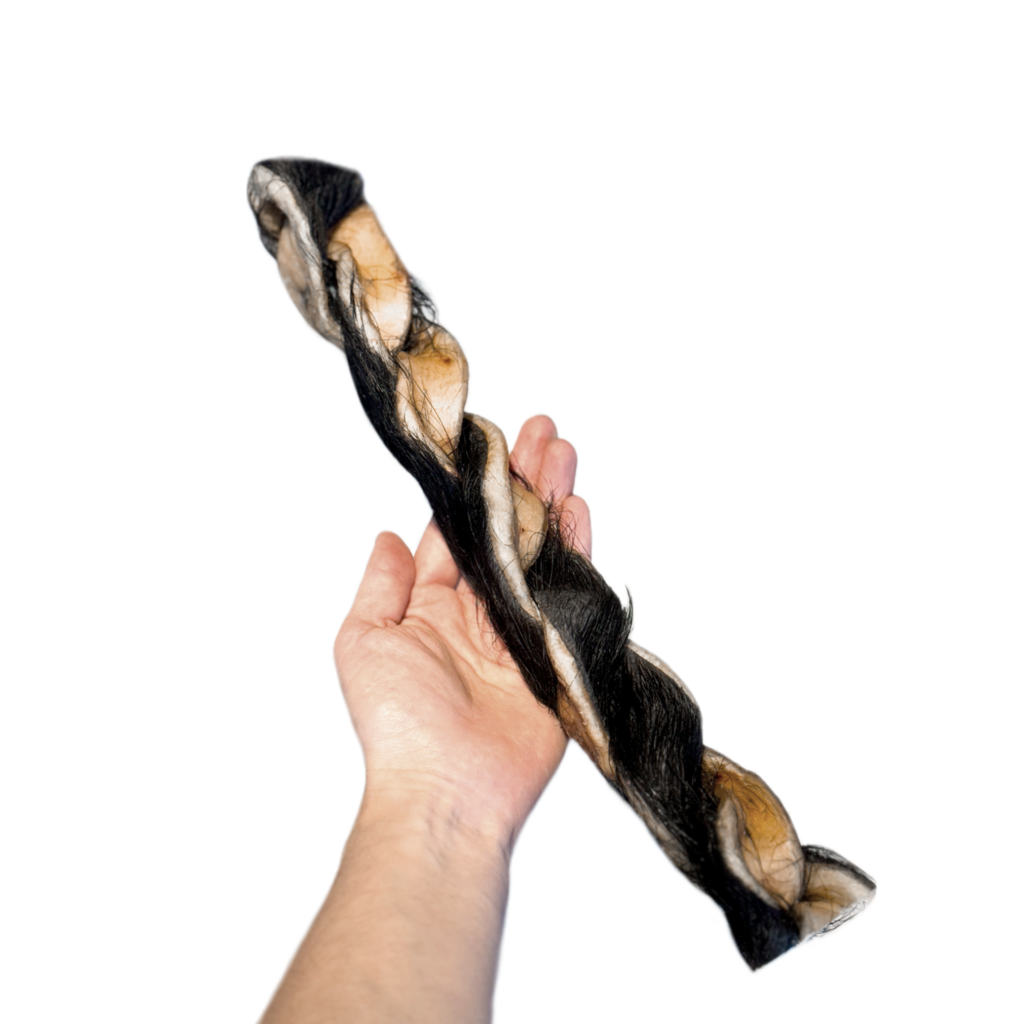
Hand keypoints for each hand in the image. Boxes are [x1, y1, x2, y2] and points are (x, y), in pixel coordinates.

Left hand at [334, 415, 591, 848]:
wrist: (447, 791)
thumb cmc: (397, 724)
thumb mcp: (363, 642)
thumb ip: (382, 585)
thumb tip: (387, 536)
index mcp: (432, 608)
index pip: (456, 534)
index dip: (472, 490)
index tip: (487, 443)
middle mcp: (479, 615)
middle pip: (504, 533)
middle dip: (521, 480)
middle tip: (539, 430)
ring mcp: (521, 632)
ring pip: (538, 552)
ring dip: (550, 502)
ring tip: (562, 452)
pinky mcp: (557, 655)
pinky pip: (569, 593)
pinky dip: (576, 551)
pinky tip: (579, 511)